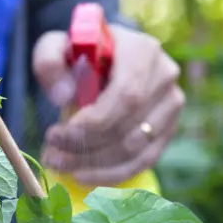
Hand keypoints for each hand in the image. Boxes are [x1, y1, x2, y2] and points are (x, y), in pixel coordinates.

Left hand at [32, 25, 184, 185]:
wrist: (107, 59)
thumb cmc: (80, 53)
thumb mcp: (56, 46)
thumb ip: (50, 62)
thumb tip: (63, 97)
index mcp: (142, 50)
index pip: (126, 95)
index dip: (94, 122)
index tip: (57, 135)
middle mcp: (165, 76)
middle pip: (129, 125)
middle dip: (86, 146)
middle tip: (51, 155)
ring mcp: (172, 105)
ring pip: (134, 148)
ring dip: (93, 164)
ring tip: (59, 163)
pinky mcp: (169, 129)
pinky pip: (144, 161)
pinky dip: (111, 174)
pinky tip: (82, 175)